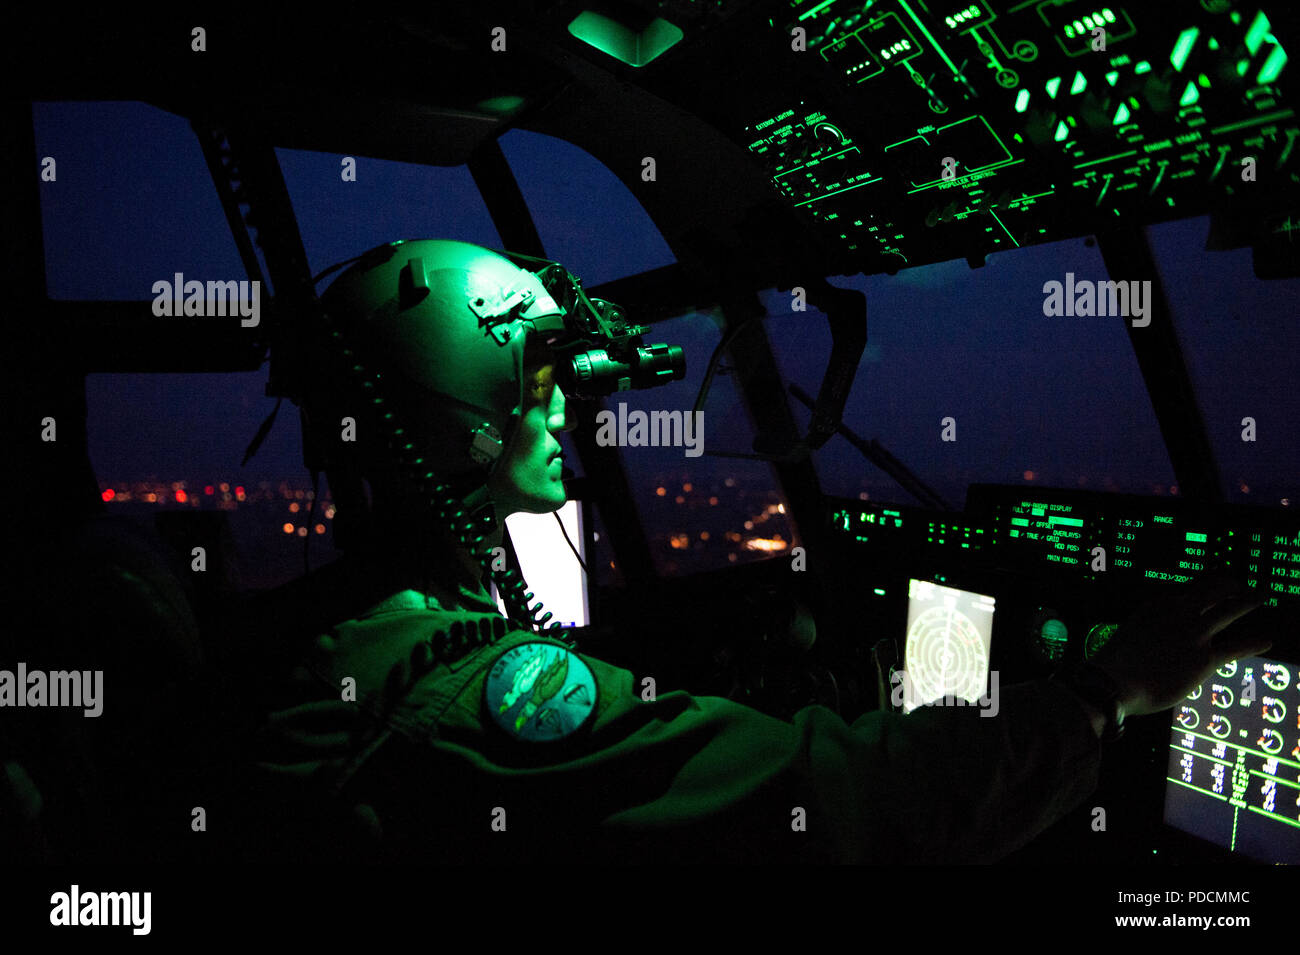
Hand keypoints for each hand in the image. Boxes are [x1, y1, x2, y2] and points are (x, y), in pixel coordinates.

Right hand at [1090, 576, 1271, 717]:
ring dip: (1247, 602)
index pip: (1188, 591)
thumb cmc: (1115, 665)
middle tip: (1240, 587)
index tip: (1211, 589)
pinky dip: (1254, 643)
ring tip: (1259, 597)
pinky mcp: (1206, 659)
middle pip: (1213, 589)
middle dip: (1229, 586)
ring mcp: (1195, 633)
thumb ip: (1151, 630)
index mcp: (1158, 605)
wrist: (1113, 682)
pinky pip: (1237, 647)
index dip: (1203, 588)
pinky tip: (1266, 641)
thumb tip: (1160, 641)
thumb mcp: (1131, 633)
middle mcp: (1178, 612)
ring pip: (1230, 609)